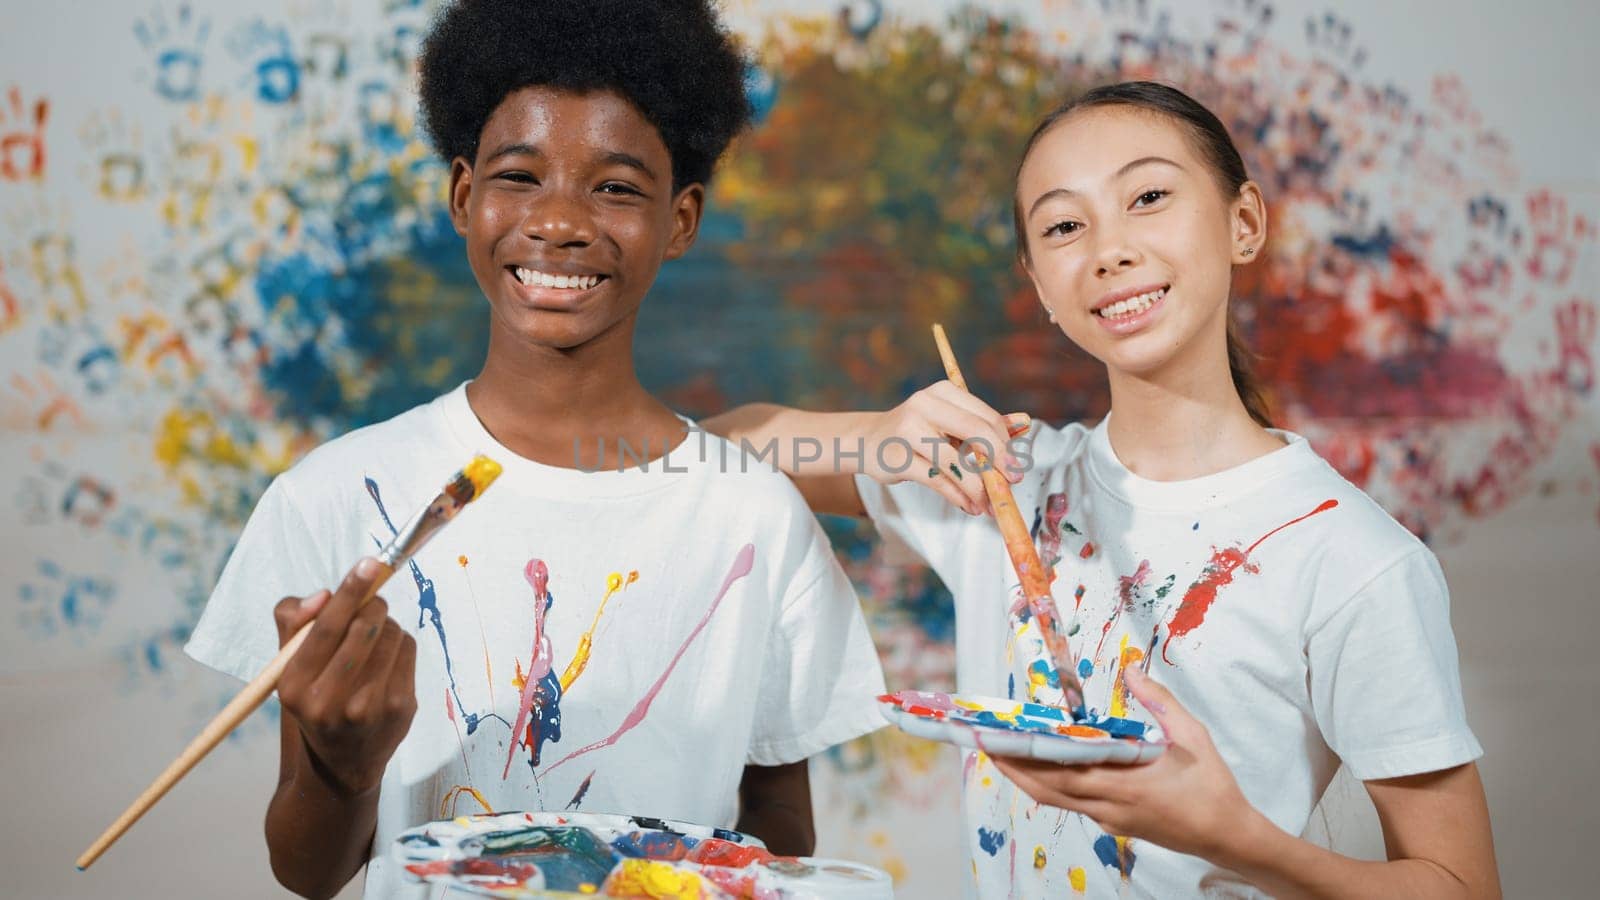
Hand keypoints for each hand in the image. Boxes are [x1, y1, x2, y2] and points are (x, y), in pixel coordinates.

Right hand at [274, 557, 417, 796]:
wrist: (342, 762)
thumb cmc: (314, 697)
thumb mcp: (289, 665)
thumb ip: (294, 621)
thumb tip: (323, 596)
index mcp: (294, 686)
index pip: (326, 628)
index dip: (350, 591)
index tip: (370, 563)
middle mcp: (329, 702)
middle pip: (366, 626)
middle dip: (373, 603)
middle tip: (371, 601)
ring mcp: (369, 708)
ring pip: (392, 634)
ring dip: (386, 624)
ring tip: (373, 640)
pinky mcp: (401, 708)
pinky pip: (409, 650)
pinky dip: (399, 643)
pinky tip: (385, 660)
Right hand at [860, 380, 1030, 514]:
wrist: (869, 441)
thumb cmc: (917, 432)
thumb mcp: (950, 422)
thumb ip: (985, 423)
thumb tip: (1025, 422)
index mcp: (943, 392)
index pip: (985, 418)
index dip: (1006, 445)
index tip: (1016, 469)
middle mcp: (925, 405)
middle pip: (975, 432)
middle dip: (998, 462)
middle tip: (1010, 485)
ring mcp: (908, 430)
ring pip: (956, 461)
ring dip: (977, 488)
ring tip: (988, 505)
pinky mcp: (897, 458)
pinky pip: (937, 480)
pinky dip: (957, 496)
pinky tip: (968, 505)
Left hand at [990, 667, 1258, 861]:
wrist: (1228, 836)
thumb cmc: (1212, 787)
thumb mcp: (1193, 737)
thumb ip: (1160, 703)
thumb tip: (1132, 671)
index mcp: (1125, 786)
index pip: (1063, 773)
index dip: (1027, 759)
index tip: (1001, 740)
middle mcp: (1109, 807)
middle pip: (1047, 790)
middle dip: (1012, 767)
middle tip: (984, 742)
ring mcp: (1109, 818)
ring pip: (1055, 799)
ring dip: (1026, 777)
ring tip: (1003, 751)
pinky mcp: (1112, 823)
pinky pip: (1071, 802)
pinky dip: (1050, 784)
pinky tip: (1042, 766)